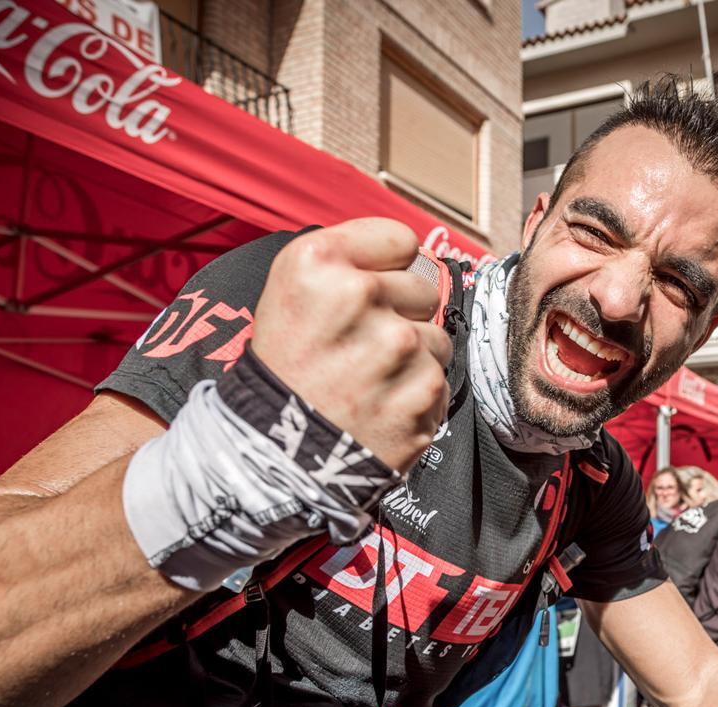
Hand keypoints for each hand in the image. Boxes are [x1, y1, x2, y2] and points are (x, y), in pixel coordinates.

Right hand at [250, 219, 451, 474]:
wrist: (279, 455)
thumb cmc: (288, 368)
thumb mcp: (290, 290)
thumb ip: (350, 257)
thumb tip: (414, 252)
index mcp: (317, 260)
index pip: (400, 240)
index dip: (384, 270)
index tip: (359, 298)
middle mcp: (358, 295)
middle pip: (424, 290)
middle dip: (399, 317)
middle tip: (357, 348)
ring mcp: (396, 346)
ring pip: (436, 338)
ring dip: (411, 360)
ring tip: (366, 381)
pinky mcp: (422, 391)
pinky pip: (439, 380)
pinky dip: (416, 397)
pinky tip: (380, 407)